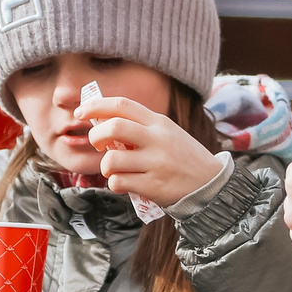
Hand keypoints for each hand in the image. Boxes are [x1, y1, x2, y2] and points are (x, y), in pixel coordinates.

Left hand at [82, 92, 223, 208]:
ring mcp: (156, 163)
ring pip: (111, 160)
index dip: (96, 106)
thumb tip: (101, 122)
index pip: (122, 105)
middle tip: (98, 145)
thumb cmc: (182, 157)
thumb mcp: (167, 133)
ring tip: (114, 169)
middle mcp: (157, 140)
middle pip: (114, 127)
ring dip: (105, 166)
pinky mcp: (153, 186)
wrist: (210, 185)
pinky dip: (115, 183)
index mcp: (159, 122)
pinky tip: (124, 183)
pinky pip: (118, 182)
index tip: (81, 112)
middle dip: (96, 136)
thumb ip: (140, 126)